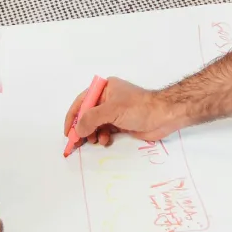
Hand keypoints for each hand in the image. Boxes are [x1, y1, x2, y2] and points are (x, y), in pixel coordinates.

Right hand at [63, 78, 187, 148]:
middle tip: (77, 142)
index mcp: (105, 88)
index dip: (73, 117)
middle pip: (88, 114)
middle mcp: (108, 99)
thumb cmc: (138, 108)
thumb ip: (91, 119)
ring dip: (93, 134)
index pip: (82, 101)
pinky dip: (103, 136)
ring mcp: (115, 112)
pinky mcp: (121, 123)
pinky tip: (106, 141)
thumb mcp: (111, 111)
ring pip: (96, 124)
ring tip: (95, 140)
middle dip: (83, 128)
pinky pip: (105, 130)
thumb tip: (77, 130)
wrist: (163, 116)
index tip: (67, 132)